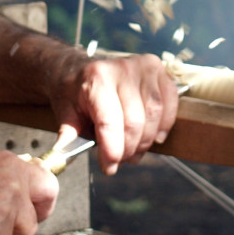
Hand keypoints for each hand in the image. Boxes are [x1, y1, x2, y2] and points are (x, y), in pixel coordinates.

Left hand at [50, 53, 178, 174]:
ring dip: (146, 141)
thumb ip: (69, 137)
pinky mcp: (158, 69)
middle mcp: (121, 68)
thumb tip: (64, 157)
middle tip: (120, 160)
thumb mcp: (65, 113)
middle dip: (128, 149)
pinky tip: (154, 137)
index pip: (109, 121)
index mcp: (96, 78)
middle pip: (135, 121)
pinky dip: (164, 125)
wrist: (80, 68)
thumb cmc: (73, 93)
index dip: (112, 150)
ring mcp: (143, 67)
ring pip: (154, 114)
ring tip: (133, 151)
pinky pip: (169, 103)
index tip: (109, 167)